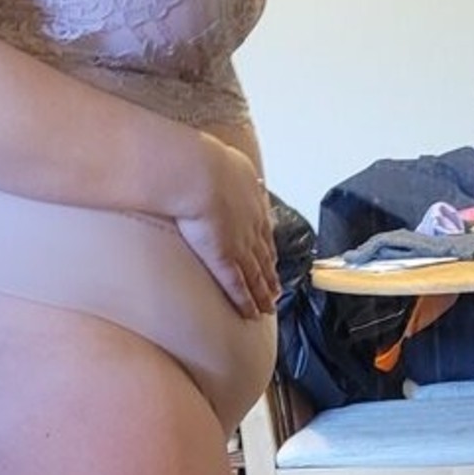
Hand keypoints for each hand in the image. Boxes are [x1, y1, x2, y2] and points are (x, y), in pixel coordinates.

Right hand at [175, 137, 280, 319]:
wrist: (197, 173)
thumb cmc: (204, 161)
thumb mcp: (227, 160)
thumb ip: (230, 170)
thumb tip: (228, 168)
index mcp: (252, 203)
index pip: (264, 232)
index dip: (268, 249)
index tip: (272, 261)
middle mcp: (252, 226)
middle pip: (265, 257)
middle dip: (271, 276)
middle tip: (276, 292)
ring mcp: (239, 245)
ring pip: (256, 275)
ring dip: (263, 293)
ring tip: (268, 308)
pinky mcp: (224, 259)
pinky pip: (238, 285)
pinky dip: (246, 301)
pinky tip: (251, 314)